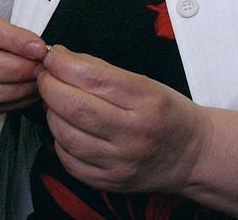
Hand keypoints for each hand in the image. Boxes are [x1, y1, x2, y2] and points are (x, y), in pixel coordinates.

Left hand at [37, 45, 210, 194]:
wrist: (191, 155)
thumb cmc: (167, 114)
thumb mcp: (146, 82)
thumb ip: (102, 70)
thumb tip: (62, 58)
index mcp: (147, 101)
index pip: (93, 78)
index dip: (63, 64)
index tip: (53, 56)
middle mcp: (134, 133)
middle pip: (74, 106)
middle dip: (50, 86)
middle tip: (46, 76)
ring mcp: (121, 162)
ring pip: (66, 135)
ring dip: (51, 113)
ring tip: (56, 102)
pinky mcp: (110, 181)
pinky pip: (69, 161)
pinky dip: (59, 141)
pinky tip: (66, 129)